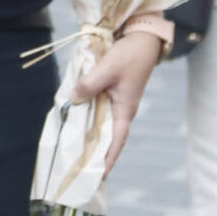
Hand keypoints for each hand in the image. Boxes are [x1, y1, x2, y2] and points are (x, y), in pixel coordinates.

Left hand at [74, 28, 165, 170]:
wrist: (143, 40)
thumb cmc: (129, 56)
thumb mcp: (107, 69)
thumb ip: (89, 85)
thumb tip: (73, 98)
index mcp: (125, 110)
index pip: (116, 141)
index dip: (108, 159)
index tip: (100, 176)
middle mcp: (123, 110)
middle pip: (108, 136)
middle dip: (96, 152)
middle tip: (79, 167)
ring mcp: (119, 102)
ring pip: (102, 123)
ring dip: (90, 134)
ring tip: (73, 149)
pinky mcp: (114, 93)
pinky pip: (100, 110)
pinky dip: (89, 116)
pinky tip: (75, 118)